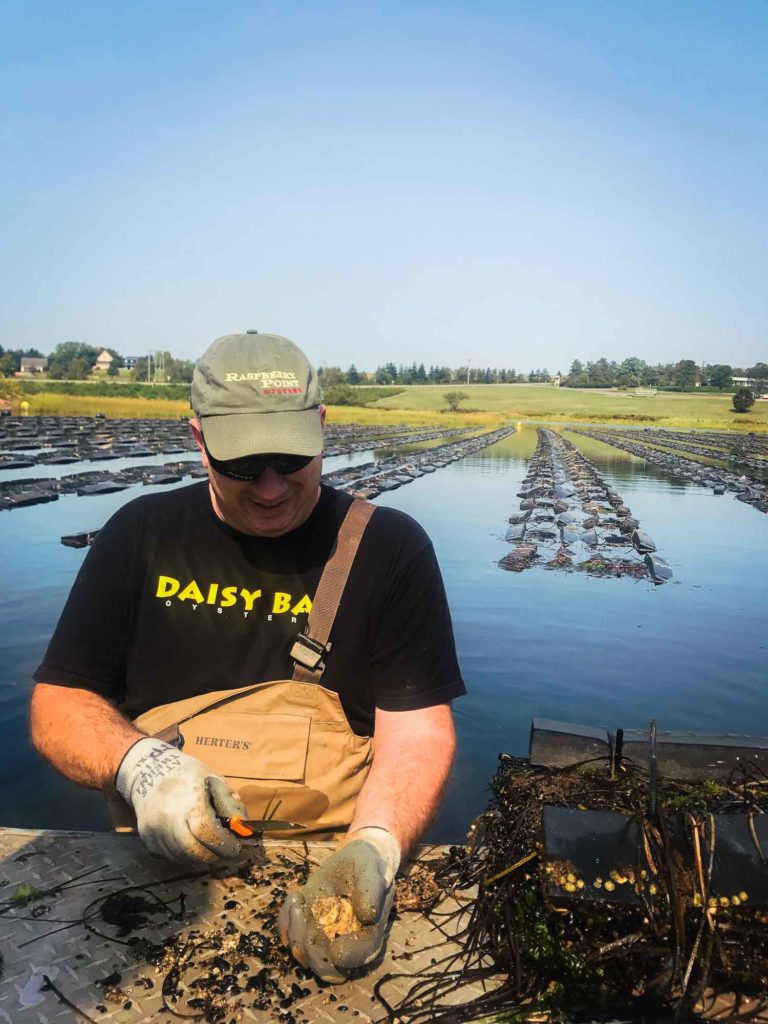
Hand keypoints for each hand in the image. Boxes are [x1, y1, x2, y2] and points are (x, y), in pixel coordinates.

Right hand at [115, 737, 246, 865]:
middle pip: (193, 850)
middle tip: (227, 856)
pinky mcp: (147, 840)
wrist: (148, 771)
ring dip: (201, 858)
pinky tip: (195, 845)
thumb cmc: (186, 774)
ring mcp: (154, 831)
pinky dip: (186, 855)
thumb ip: (230, 803)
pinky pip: (171, 855)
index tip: (236, 849)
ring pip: (182, 857)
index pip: (206, 831)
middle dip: (214, 857)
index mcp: (187, 799)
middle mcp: (167, 818)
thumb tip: (244, 829)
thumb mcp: (213, 778)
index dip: (224, 844)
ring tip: (214, 851)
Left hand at [278, 827, 400, 982]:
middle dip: (311, 950)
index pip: (357, 959)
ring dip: (295, 932)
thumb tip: (368, 915)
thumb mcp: (372, 869)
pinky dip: (286, 921)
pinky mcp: (307, 928)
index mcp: (368, 938)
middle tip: (306, 916)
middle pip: (326, 970)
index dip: (346, 957)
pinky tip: (296, 896)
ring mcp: (324, 939)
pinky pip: (289, 936)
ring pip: (303, 955)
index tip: (337, 945)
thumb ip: (371, 889)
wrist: (355, 861)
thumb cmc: (368, 866)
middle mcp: (346, 945)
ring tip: (298, 899)